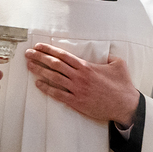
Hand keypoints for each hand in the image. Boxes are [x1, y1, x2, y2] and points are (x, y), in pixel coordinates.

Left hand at [25, 43, 139, 125]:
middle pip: (55, 65)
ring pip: (53, 78)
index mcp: (87, 66)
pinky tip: (38, 84)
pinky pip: (57, 94)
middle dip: (39, 58)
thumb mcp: (118, 64)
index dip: (49, 50)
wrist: (124, 104)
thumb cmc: (122, 85)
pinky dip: (46, 88)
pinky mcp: (76, 102)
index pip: (64, 56)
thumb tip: (103, 54)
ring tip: (29, 66)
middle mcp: (79, 77)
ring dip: (39, 71)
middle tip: (28, 54)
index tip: (39, 47)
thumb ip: (108, 57)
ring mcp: (76, 90)